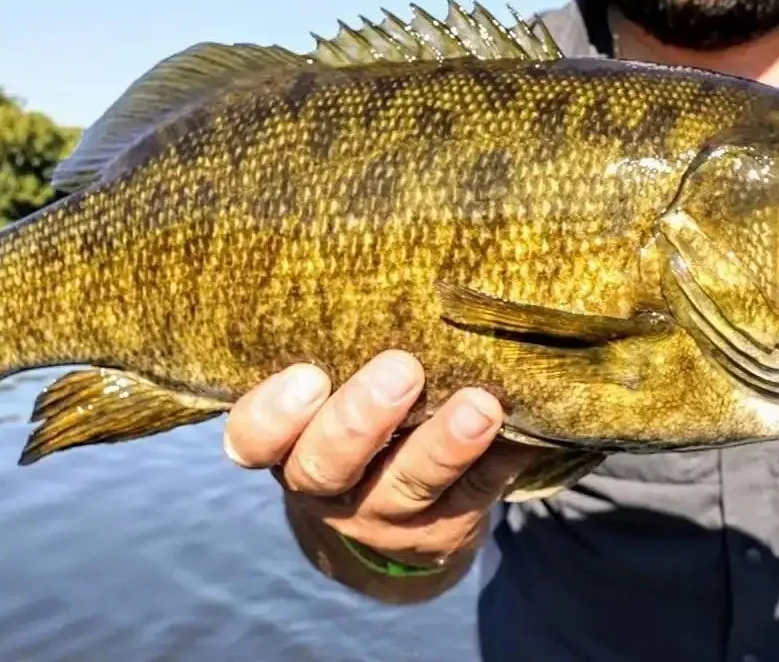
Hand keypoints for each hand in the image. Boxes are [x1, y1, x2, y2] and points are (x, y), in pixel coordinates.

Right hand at [220, 349, 539, 571]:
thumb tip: (380, 252)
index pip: (253, 438)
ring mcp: (386, 514)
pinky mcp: (446, 527)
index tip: (309, 374)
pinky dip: (501, 458)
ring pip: (408, 485)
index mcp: (286, 444)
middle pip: (327, 466)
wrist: (389, 517)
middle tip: (402, 369)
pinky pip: (475, 494)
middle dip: (362, 419)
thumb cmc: (351, 414)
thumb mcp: (328, 387)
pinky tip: (524, 425)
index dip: (274, 414)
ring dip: (444, 445)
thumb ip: (335, 345)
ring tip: (481, 406)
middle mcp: (327, 486)